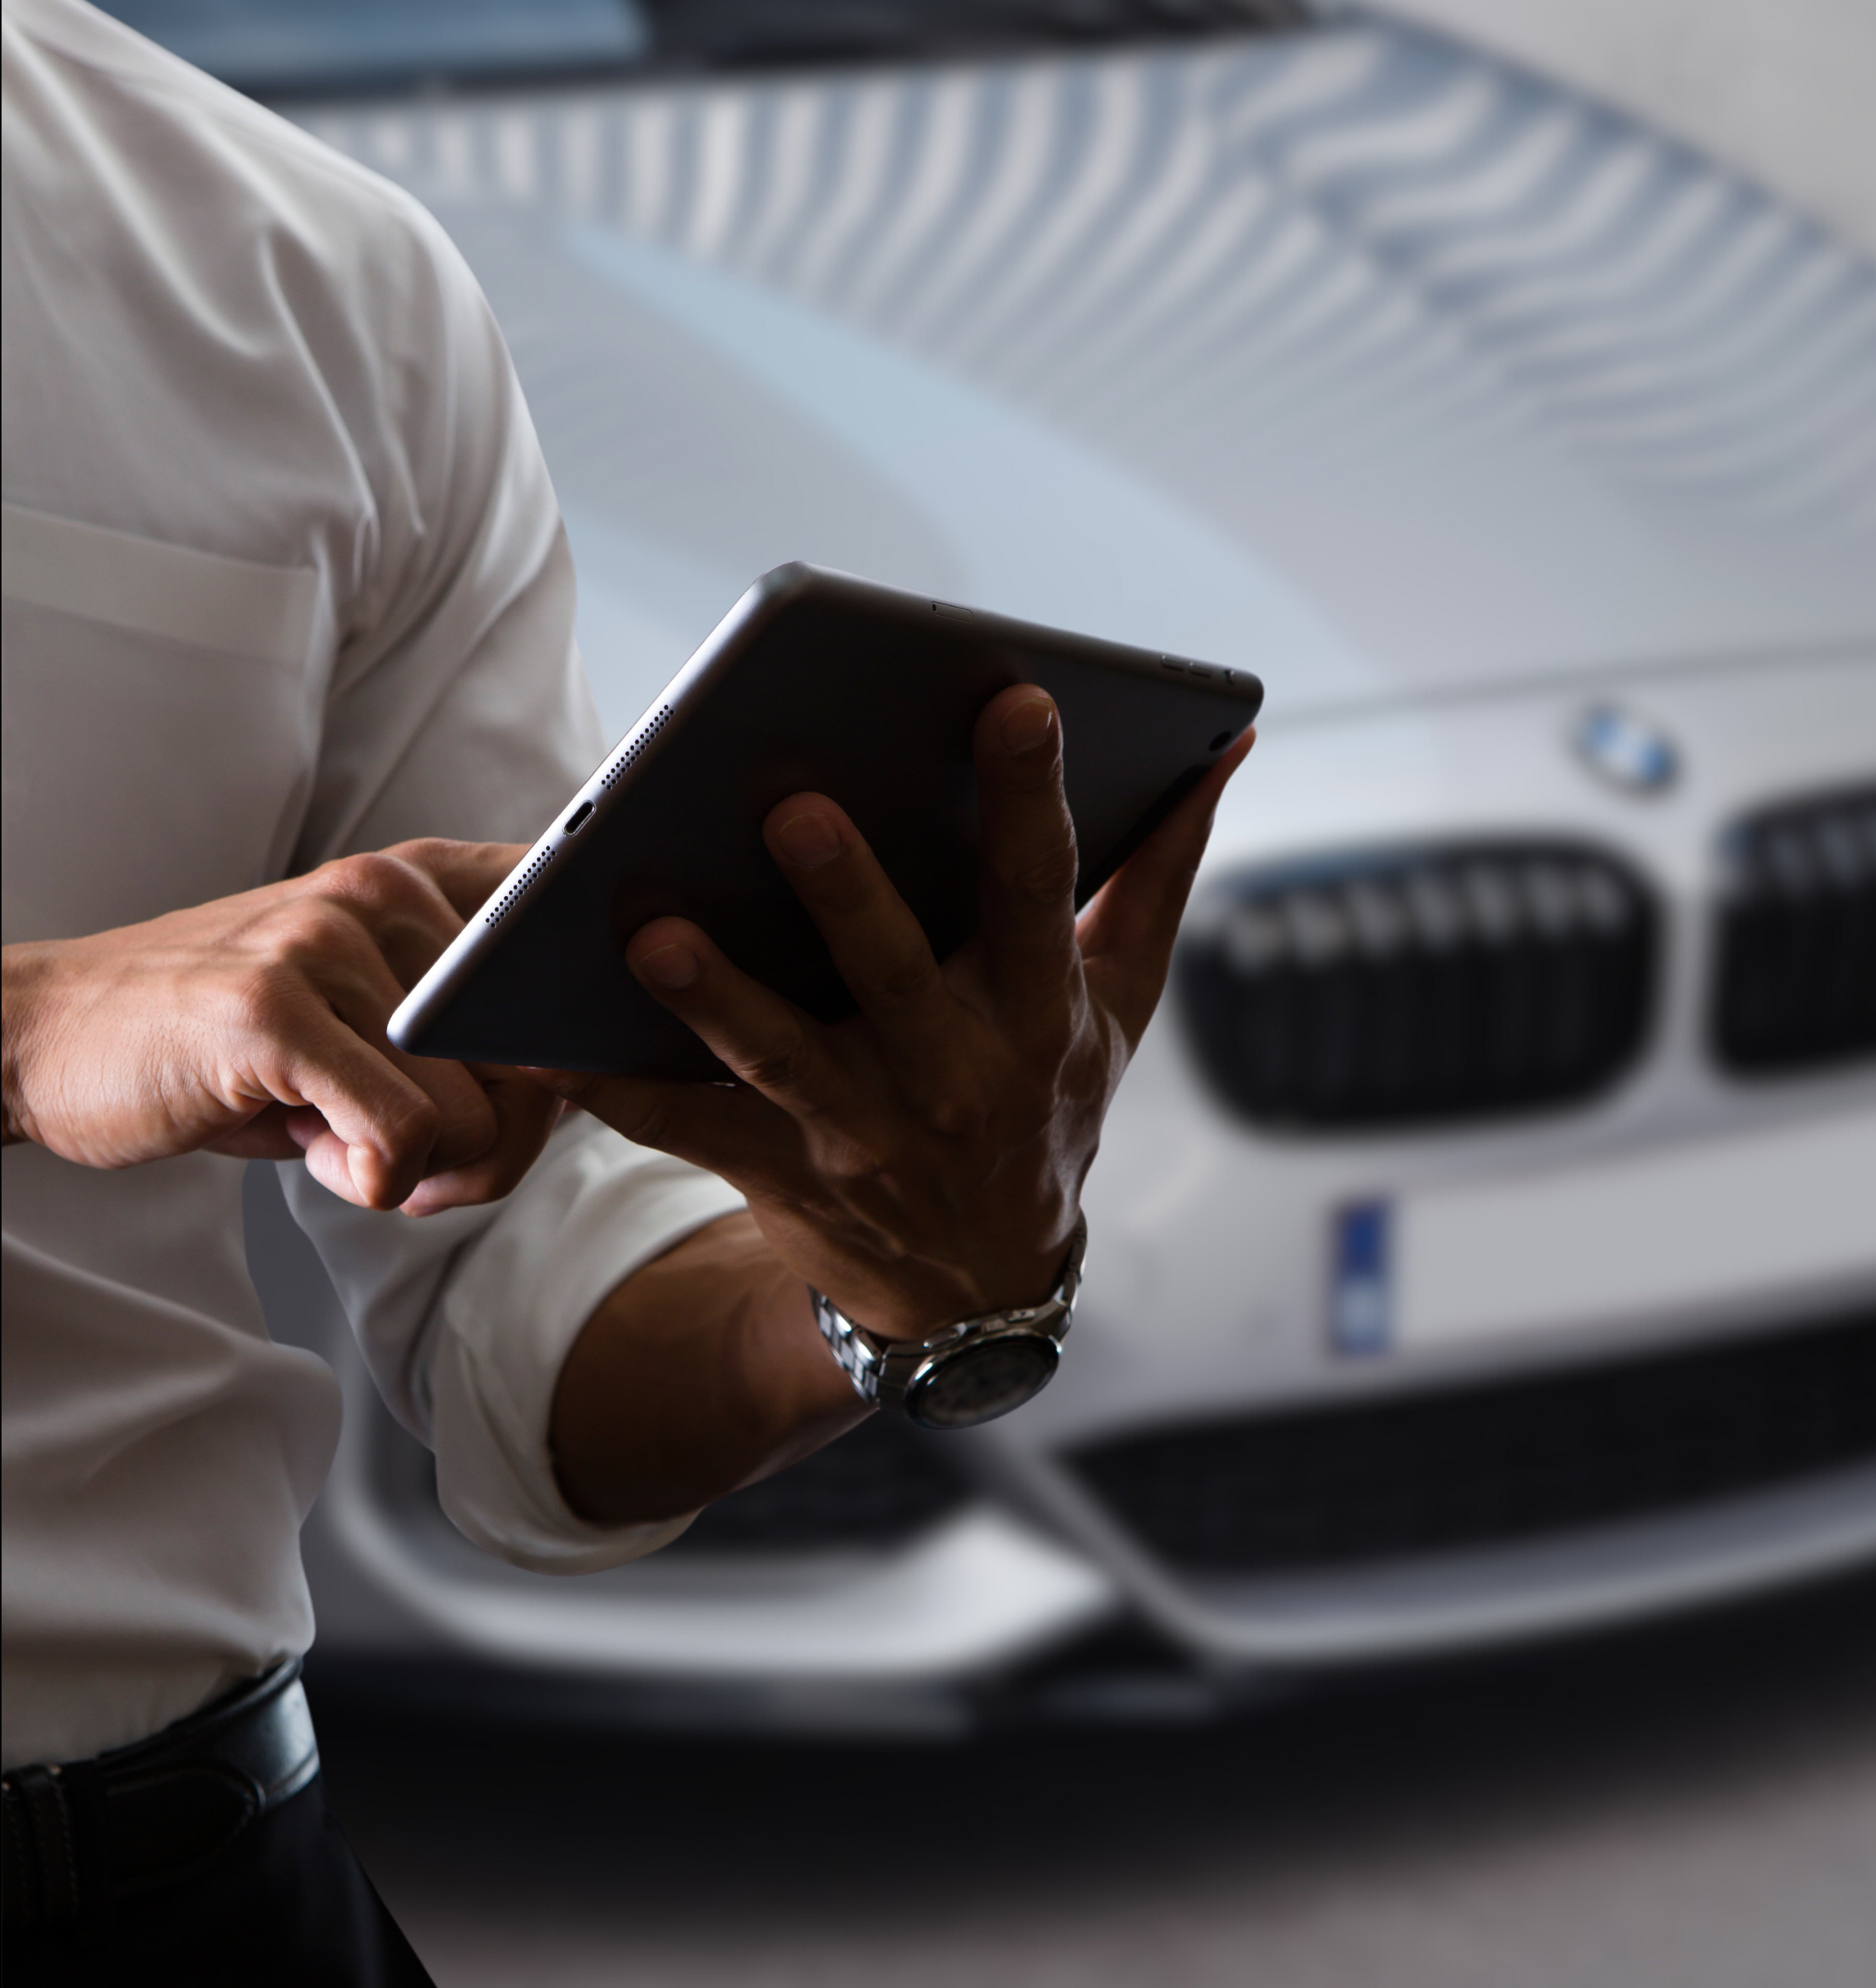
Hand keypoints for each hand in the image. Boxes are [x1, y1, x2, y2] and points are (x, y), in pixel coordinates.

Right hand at [1, 840, 556, 1214]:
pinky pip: (404, 1135)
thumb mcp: (356, 1015)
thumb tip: (568, 1093)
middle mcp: (380, 894)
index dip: (569, 1052)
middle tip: (410, 1161)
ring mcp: (324, 944)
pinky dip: (376, 1180)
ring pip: (478, 1113)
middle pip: (535, 1063)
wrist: (50, 1037)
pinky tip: (316, 1157)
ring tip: (335, 1141)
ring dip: (420, 1171)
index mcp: (414, 884)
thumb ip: (462, 1035)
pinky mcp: (274, 1011)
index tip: (527, 1097)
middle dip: (492, 1148)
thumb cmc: (221, 1046)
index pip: (564, 953)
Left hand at [557, 686, 1252, 1338]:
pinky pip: (684, 1127)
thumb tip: (1221, 744)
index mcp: (1038, 1012)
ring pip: (777, 1058)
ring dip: (712, 996)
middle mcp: (953, 1074)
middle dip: (847, 894)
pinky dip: (614, 1087)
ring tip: (646, 927)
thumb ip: (1158, 870)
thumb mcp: (1121, 1002)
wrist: (979, 1287)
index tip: (1018, 700)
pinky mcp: (778, 1171)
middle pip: (895, 973)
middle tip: (791, 805)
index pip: (1043, 891)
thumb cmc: (1046, 1102)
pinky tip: (542, 1033)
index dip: (1033, 798)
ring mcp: (860, 1132)